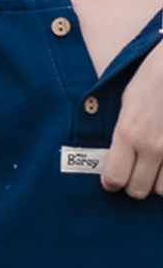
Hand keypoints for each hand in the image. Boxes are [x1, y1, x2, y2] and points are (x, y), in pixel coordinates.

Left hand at [105, 36, 162, 195]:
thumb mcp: (127, 102)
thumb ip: (122, 132)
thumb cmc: (153, 77)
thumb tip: (115, 154)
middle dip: (133, 185)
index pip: (114, 178)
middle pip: (138, 190)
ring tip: (155, 169)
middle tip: (134, 174)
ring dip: (157, 182)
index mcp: (129, 134)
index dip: (111, 182)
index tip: (112, 178)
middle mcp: (153, 147)